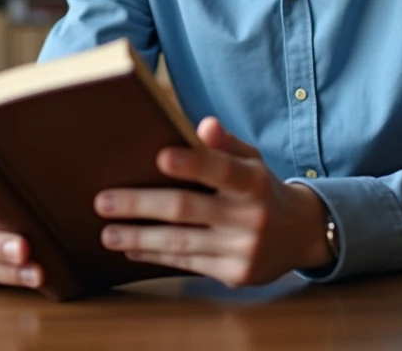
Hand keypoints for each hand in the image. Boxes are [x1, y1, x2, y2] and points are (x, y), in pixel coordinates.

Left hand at [95, 117, 332, 287]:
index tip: (159, 157)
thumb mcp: (252, 160)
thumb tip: (204, 125)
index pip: (221, 169)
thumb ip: (226, 144)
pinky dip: (156, 255)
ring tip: (108, 233)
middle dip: (140, 205)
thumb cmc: (262, 188)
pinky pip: (187, 264)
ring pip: (180, 242)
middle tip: (103, 202)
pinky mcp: (234, 275)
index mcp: (254, 182)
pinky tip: (132, 250)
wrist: (299, 234)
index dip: (192, 163)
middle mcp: (251, 217)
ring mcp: (243, 250)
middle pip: (186, 209)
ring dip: (138, 238)